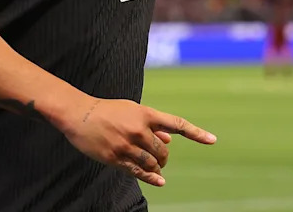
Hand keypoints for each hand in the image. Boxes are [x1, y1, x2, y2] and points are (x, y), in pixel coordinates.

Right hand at [59, 97, 215, 186]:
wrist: (79, 114)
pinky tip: (160, 181)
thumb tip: (169, 139)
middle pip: (164, 151)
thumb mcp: (133, 111)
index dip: (196, 133)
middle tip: (160, 158)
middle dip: (164, 157)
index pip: (177, 124)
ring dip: (157, 167)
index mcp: (146, 114)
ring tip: (155, 166)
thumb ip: (153, 124)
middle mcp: (139, 129)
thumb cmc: (109, 111)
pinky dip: (152, 178)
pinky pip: (139, 172)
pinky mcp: (116, 158)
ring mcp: (128, 144)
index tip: (213, 140)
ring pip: (153, 163)